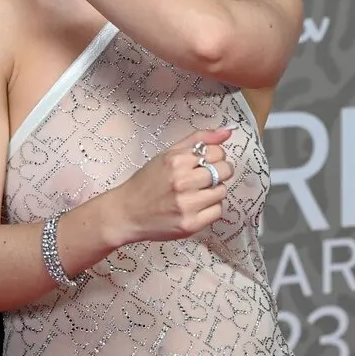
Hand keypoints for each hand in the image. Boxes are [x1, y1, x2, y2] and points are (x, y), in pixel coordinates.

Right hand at [111, 128, 235, 244]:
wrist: (127, 213)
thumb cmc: (147, 183)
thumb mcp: (167, 155)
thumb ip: (198, 140)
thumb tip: (227, 131)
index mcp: (176, 161)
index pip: (217, 152)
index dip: (215, 156)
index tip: (205, 162)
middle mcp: (183, 182)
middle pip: (224, 171)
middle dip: (219, 172)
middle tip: (204, 178)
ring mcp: (187, 205)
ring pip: (222, 191)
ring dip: (213, 191)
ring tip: (196, 193)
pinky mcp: (191, 224)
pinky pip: (217, 211)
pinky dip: (210, 209)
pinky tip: (195, 206)